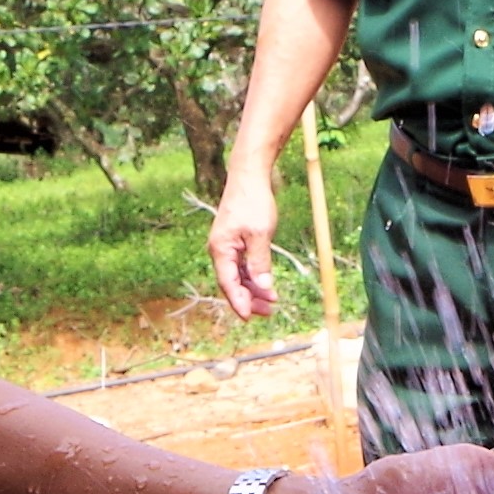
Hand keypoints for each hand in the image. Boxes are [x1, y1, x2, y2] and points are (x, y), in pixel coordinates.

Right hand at [210, 166, 286, 318]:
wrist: (250, 176)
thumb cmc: (253, 202)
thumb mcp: (260, 234)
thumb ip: (260, 262)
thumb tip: (263, 287)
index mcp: (221, 249)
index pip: (228, 283)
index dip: (239, 302)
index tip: (250, 317)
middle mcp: (220, 250)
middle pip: (232, 283)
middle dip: (250, 299)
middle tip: (269, 311)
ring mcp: (227, 246)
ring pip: (238, 276)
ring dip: (254, 289)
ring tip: (272, 301)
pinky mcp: (236, 241)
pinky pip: (242, 266)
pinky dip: (254, 276)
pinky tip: (266, 284)